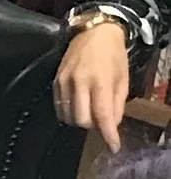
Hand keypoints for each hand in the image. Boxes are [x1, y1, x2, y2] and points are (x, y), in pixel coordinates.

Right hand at [56, 16, 131, 152]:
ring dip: (80, 119)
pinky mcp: (55, 81)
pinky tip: (78, 105)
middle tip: (100, 118)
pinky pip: (59, 106)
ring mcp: (64, 82)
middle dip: (93, 125)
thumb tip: (111, 126)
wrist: (94, 32)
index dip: (108, 135)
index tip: (113, 147)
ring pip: (68, 116)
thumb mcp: (122, 78)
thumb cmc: (113, 55)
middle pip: (82, 120)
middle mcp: (80, 82)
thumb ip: (117, 104)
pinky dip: (69, 112)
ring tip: (89, 109)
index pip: (103, 116)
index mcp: (101, 81)